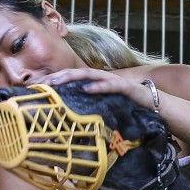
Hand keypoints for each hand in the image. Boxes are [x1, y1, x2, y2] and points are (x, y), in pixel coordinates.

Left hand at [40, 68, 154, 110]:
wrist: (154, 104)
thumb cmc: (129, 105)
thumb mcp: (105, 106)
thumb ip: (90, 106)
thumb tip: (70, 115)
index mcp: (96, 83)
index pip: (71, 78)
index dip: (54, 79)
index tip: (36, 85)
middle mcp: (102, 78)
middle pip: (76, 73)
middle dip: (58, 76)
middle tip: (41, 82)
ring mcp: (113, 81)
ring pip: (89, 75)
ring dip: (72, 77)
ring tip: (57, 81)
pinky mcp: (125, 87)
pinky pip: (110, 85)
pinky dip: (98, 86)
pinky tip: (87, 89)